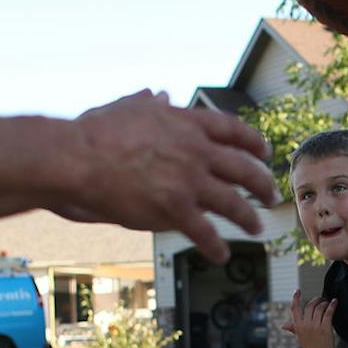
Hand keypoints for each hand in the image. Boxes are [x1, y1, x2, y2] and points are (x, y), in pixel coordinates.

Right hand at [56, 90, 277, 261]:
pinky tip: (221, 254)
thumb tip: (160, 94)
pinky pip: (205, 232)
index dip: (254, 142)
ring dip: (248, 217)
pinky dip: (215, 245)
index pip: (233, 131)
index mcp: (188, 124)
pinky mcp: (175, 209)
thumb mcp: (129, 107)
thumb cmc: (96, 131)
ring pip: (233, 203)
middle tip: (270, 194)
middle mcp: (196, 151)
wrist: (77, 158)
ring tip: (256, 227)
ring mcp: (189, 181)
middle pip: (243, 168)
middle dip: (261, 183)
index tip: (265, 151)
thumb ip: (150, 103)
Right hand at [282, 290, 337, 347]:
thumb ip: (293, 329)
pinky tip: (335, 302)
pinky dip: (332, 305)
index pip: (295, 309)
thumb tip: (283, 325)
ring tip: (327, 302)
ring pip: (319, 308)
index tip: (298, 291)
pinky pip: (328, 312)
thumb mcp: (300, 338)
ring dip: (324, 302)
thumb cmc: (311, 347)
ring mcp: (315, 326)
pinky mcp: (325, 328)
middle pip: (309, 306)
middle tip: (321, 299)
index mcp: (298, 326)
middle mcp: (305, 325)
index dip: (296, 298)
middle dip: (316, 300)